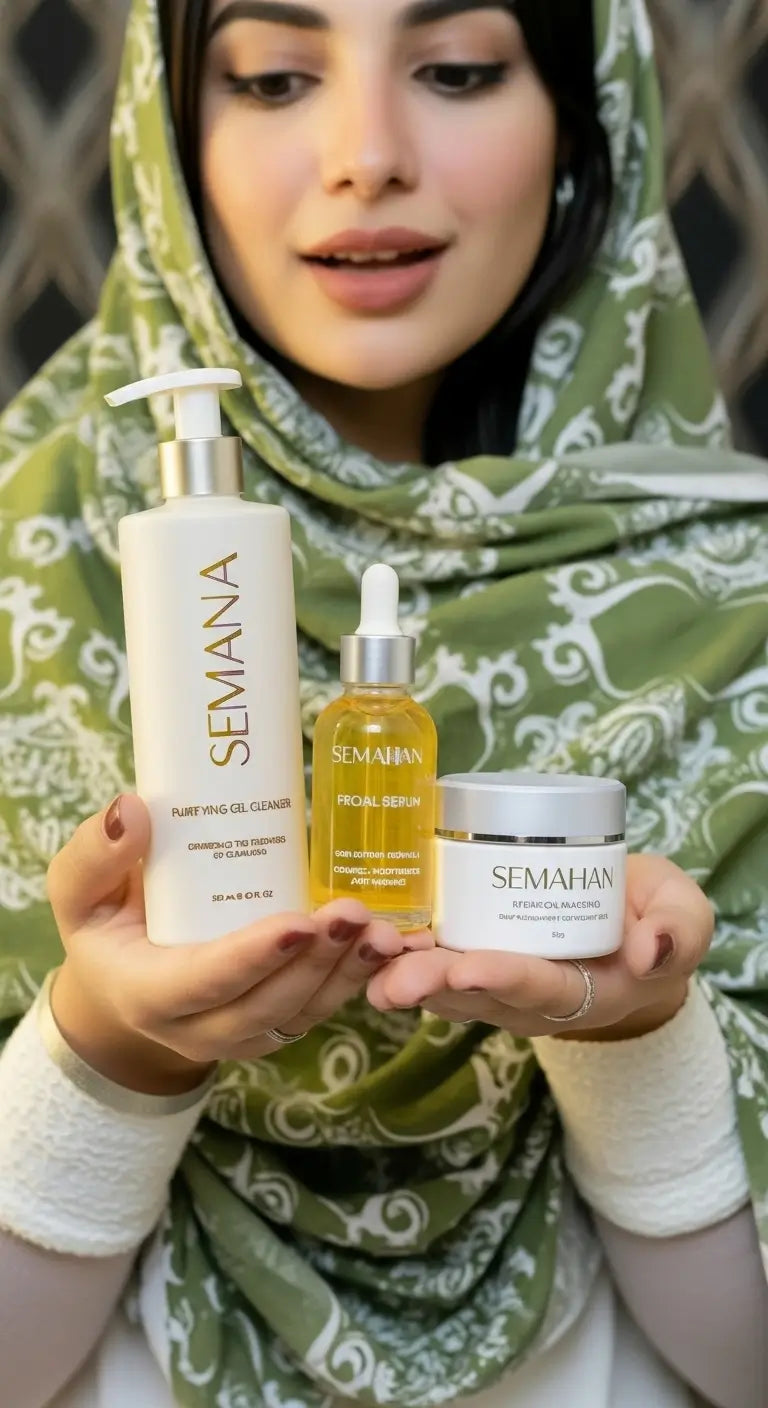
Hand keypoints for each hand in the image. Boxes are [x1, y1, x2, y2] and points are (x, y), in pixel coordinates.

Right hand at [47, 794, 430, 1093]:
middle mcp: (199, 1028)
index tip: (299, 921)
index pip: (206, 982)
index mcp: (149, 994)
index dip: (254, 957)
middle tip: (353, 912)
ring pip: (303, 1013)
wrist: (122, 987)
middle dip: (316, 962)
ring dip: (347, 973)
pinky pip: (319, 1009)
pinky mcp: (275, 1025)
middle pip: (268, 1006)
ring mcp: (242, 1035)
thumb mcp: (77, 893)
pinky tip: (388, 941)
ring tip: (383, 929)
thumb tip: (132, 808)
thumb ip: (95, 854)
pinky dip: (356, 977)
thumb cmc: (105, 927)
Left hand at [366, 854, 714, 1040]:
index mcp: (581, 990)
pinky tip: (359, 932)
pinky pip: (426, 958)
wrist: (628, 925)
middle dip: (433, 984)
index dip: (501, 977)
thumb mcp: (685, 919)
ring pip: (439, 982)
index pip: (536, 987)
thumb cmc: (655, 919)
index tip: (468, 966)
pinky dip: (392, 949)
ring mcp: (489, 981)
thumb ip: (678, 933)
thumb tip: (650, 949)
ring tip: (366, 953)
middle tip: (394, 977)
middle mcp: (525, 996)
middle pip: (474, 994)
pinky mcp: (465, 956)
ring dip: (400, 970)